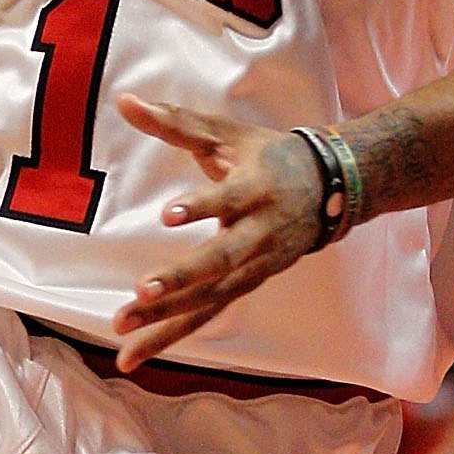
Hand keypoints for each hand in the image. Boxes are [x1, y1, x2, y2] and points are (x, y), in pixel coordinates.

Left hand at [110, 94, 325, 369]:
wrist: (331, 190)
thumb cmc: (267, 157)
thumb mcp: (226, 133)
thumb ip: (175, 121)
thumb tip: (124, 100)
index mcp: (255, 189)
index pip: (228, 199)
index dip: (202, 206)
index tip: (171, 212)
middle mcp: (258, 234)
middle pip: (219, 261)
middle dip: (182, 278)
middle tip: (143, 290)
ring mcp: (255, 267)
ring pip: (210, 298)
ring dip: (166, 319)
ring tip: (122, 331)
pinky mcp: (247, 286)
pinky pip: (207, 314)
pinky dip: (171, 333)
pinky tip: (135, 352)